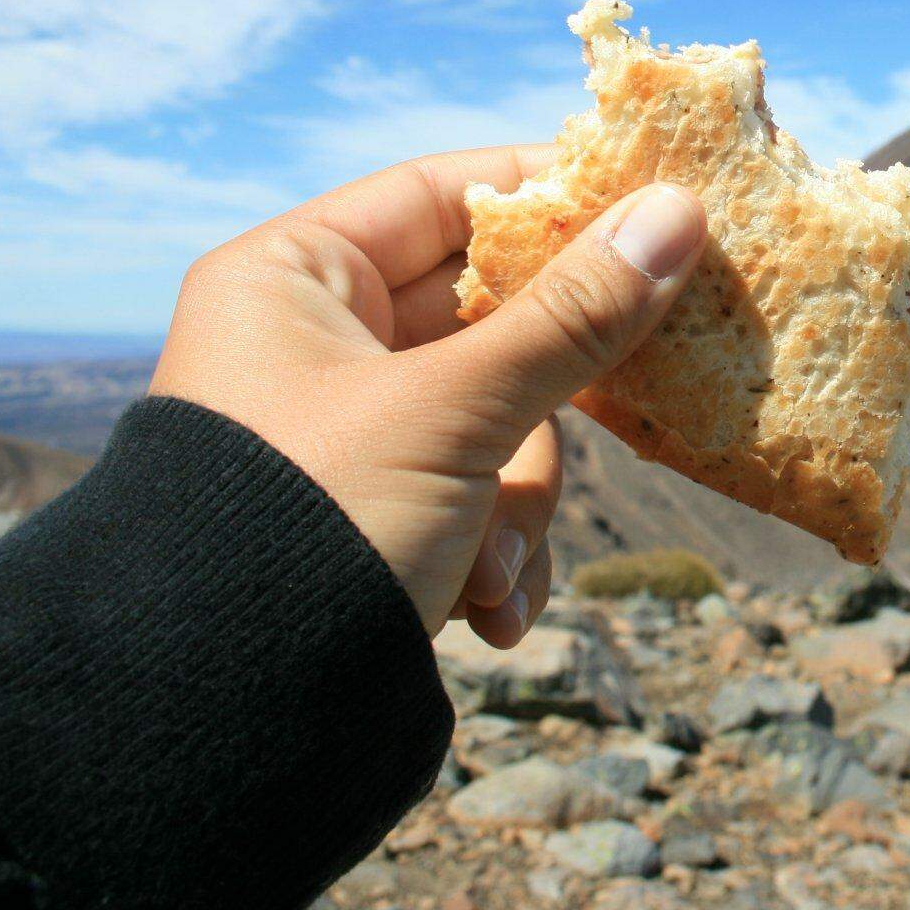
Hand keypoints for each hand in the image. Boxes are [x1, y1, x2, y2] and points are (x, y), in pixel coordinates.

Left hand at [149, 147, 705, 645]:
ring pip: (502, 422)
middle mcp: (318, 344)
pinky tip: (483, 607)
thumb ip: (572, 314)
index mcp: (294, 279)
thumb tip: (681, 212)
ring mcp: (353, 434)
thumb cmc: (317, 521)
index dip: (549, 197)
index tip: (652, 205)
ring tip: (490, 566)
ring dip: (517, 505)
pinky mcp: (381, 514)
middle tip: (637, 380)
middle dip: (547, 397)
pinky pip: (478, 497)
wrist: (228, 715)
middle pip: (491, 319)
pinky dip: (495, 551)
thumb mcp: (454, 411)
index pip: (446, 195)